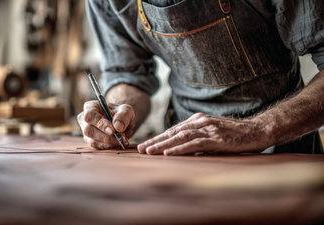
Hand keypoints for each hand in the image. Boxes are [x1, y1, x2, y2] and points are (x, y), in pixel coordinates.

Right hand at [77, 100, 134, 148]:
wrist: (121, 123)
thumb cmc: (121, 114)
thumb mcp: (126, 110)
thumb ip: (123, 116)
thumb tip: (118, 127)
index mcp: (90, 107)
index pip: (89, 115)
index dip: (100, 123)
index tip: (113, 130)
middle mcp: (84, 119)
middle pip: (89, 130)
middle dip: (106, 137)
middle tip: (120, 138)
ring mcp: (86, 132)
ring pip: (93, 141)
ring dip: (109, 143)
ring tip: (122, 140)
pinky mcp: (90, 141)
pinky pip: (97, 147)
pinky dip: (109, 146)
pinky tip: (118, 143)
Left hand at [137, 113, 269, 154]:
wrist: (258, 130)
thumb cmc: (236, 134)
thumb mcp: (213, 133)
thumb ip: (198, 137)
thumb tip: (182, 148)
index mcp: (198, 120)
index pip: (174, 130)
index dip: (158, 137)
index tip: (146, 145)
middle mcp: (200, 122)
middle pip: (173, 132)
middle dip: (156, 141)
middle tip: (141, 149)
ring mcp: (208, 129)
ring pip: (180, 137)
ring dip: (163, 145)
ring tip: (150, 151)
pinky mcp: (216, 138)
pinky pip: (194, 144)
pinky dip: (180, 149)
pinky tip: (169, 153)